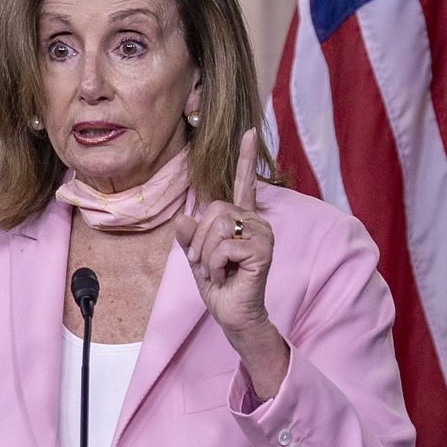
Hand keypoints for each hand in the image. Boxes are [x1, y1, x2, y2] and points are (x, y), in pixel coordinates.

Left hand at [173, 128, 288, 396]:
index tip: (250, 131)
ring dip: (206, 254)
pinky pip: (223, 246)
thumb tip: (183, 218)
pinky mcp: (263, 250)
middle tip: (205, 263)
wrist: (233, 315)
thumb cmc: (220, 287)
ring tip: (217, 271)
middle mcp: (256, 222)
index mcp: (242, 219)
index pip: (245, 183)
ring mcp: (263, 235)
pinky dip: (214, 265)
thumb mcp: (197, 258)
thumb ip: (190, 237)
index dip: (246, 158)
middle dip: (199, 239)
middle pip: (214, 209)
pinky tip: (226, 277)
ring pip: (218, 227)